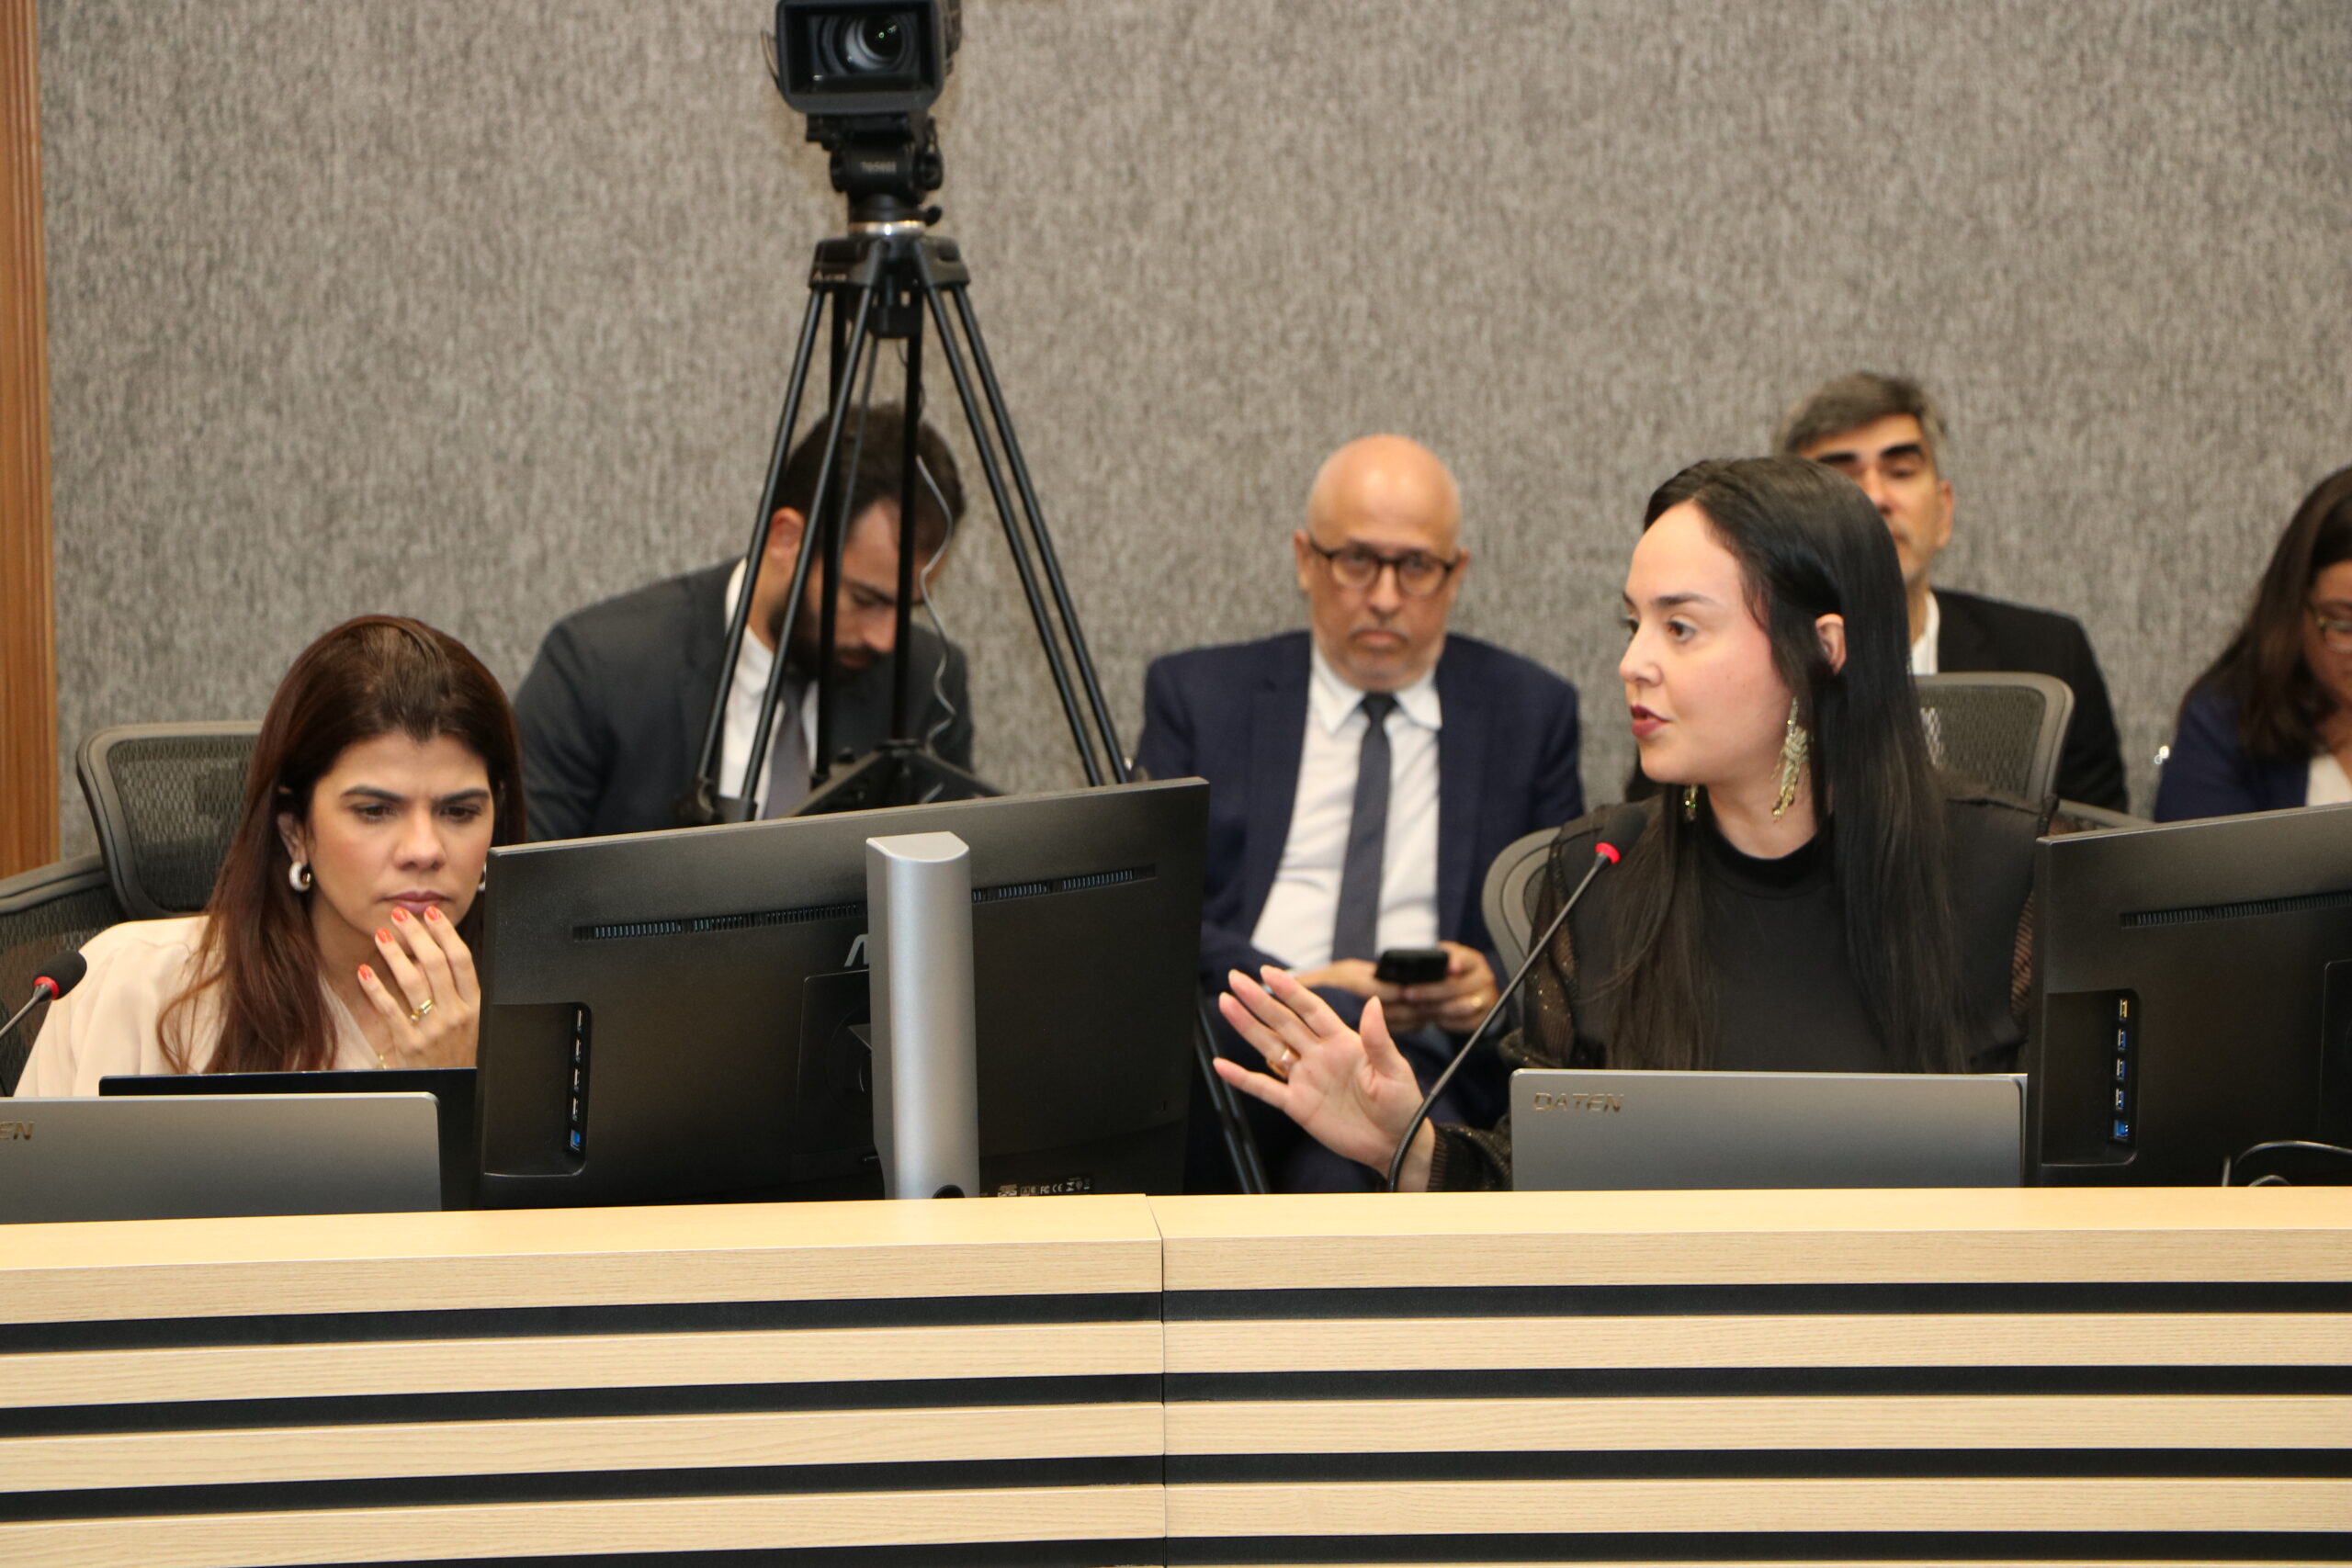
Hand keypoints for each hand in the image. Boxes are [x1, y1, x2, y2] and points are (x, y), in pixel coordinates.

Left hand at [357, 905, 481, 1068]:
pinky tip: (365, 972)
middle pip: (436, 964)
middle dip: (417, 934)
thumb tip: (437, 954)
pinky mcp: (410, 1044)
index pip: (461, 959)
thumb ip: (459, 992)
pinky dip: (376, 988)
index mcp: (474, 1006)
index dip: (446, 932)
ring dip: (394, 954)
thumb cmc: (457, 1053)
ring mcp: (433, 1029)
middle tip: (401, 916)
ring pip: (412, 981)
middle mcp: (456, 1015)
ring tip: (382, 935)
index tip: (432, 913)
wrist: (451, 1090)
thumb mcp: (471, 1022)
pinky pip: (390, 1009)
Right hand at [1213, 965, 1437, 1187]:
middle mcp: (1319, 1055)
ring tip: (1226, 1005)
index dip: (1290, 990)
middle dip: (1259, 1000)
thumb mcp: (1395, 1071)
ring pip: (1270, 1047)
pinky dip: (1243, 1078)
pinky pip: (1265, 1088)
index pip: (1311, 1010)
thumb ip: (1379, 1039)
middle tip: (1236, 979)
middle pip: (1283, 1022)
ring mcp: (1306, 1078)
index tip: (1269, 972)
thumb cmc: (1402, 1105)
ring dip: (1248, 1027)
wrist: (1395, 1144)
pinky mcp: (1297, 1104)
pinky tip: (1223, 1066)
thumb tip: (1373, 1002)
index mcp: (1343, 1042)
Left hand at [1392, 942, 1499, 1033]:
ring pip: (1459, 1007)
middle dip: (1429, 991)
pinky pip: (1462, 1023)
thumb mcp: (1445, 962)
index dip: (1455, 961)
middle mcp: (1484, 978)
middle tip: (1408, 994)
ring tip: (1416, 1007)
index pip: (1465, 959)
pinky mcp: (1483, 1018)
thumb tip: (1414, 961)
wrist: (1470, 995)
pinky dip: (1445, 1021)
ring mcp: (1486, 999)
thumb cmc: (1451, 976)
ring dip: (1435, 1008)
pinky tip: (1431, 1017)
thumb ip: (1435, 958)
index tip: (1446, 966)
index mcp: (1473, 960)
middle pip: (1456, 986)